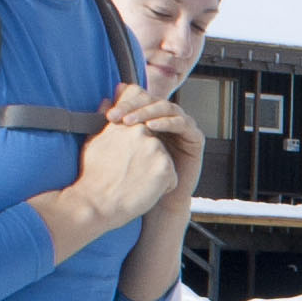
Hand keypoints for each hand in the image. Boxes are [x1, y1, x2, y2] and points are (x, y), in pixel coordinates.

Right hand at [71, 111, 178, 228]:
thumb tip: (107, 100)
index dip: (141, 144)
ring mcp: (156, 148)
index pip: (144, 125)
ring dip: (154, 175)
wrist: (96, 204)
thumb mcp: (94, 142)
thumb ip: (106, 121)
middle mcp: (143, 131)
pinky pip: (172, 179)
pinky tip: (143, 192)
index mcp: (127, 125)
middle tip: (128, 175)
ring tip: (134, 184)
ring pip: (164, 164)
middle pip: (156, 147)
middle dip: (147, 161)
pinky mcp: (166, 167)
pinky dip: (161, 189)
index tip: (133, 158)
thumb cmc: (92, 177)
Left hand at [104, 81, 204, 206]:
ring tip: (130, 121)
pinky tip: (151, 127)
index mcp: (152, 116)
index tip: (108, 115)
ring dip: (147, 112)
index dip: (125, 102)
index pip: (140, 98)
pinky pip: (182, 123)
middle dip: (133, 106)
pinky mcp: (195, 137)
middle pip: (152, 100)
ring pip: (167, 108)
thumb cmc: (139, 176)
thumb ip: (115, 125)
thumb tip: (105, 101)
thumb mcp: (123, 147)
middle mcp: (168, 118)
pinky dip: (166, 122)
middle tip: (117, 116)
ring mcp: (183, 126)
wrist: (159, 202)